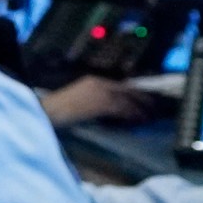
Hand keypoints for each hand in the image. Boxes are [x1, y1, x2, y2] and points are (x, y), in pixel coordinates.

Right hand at [39, 75, 155, 127]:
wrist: (48, 112)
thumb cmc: (58, 111)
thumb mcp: (78, 101)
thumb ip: (93, 101)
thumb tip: (109, 110)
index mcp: (93, 81)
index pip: (119, 85)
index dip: (134, 92)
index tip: (144, 99)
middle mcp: (99, 84)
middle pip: (127, 90)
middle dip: (142, 99)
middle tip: (154, 107)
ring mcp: (100, 93)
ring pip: (126, 100)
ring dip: (139, 109)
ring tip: (148, 117)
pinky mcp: (100, 104)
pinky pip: (121, 109)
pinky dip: (131, 115)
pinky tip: (137, 121)